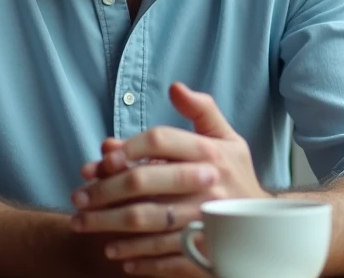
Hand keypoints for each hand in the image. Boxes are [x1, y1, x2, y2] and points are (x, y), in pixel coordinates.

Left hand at [70, 83, 268, 274]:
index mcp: (210, 153)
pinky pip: (162, 256)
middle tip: (78, 197)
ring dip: (108, 224)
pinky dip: (136, 257)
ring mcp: (204, 220)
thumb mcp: (228, 138)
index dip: (127, 147)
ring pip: (145, 222)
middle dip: (103, 190)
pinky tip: (116, 253)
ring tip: (83, 224)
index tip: (103, 159)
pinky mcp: (204, 250)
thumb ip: (202, 110)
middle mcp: (206, 184)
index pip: (160, 140)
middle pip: (143, 183)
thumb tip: (174, 87)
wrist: (265, 222)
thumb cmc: (236, 176)